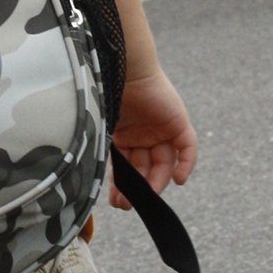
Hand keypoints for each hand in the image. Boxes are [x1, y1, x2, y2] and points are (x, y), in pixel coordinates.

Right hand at [108, 69, 197, 209]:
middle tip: (128, 204)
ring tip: (146, 197)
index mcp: (124, 136)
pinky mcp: (178, 122)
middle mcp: (144, 134)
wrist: (122, 68)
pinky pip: (187, 148)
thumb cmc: (104, 94)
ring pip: (164, 162)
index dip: (123, 185)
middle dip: (138, 187)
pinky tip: (177, 180)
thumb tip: (85, 181)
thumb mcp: (99, 130)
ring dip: (157, 181)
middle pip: (145, 167)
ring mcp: (161, 129)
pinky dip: (186, 164)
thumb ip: (97, 152)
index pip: (127, 166)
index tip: (116, 201)